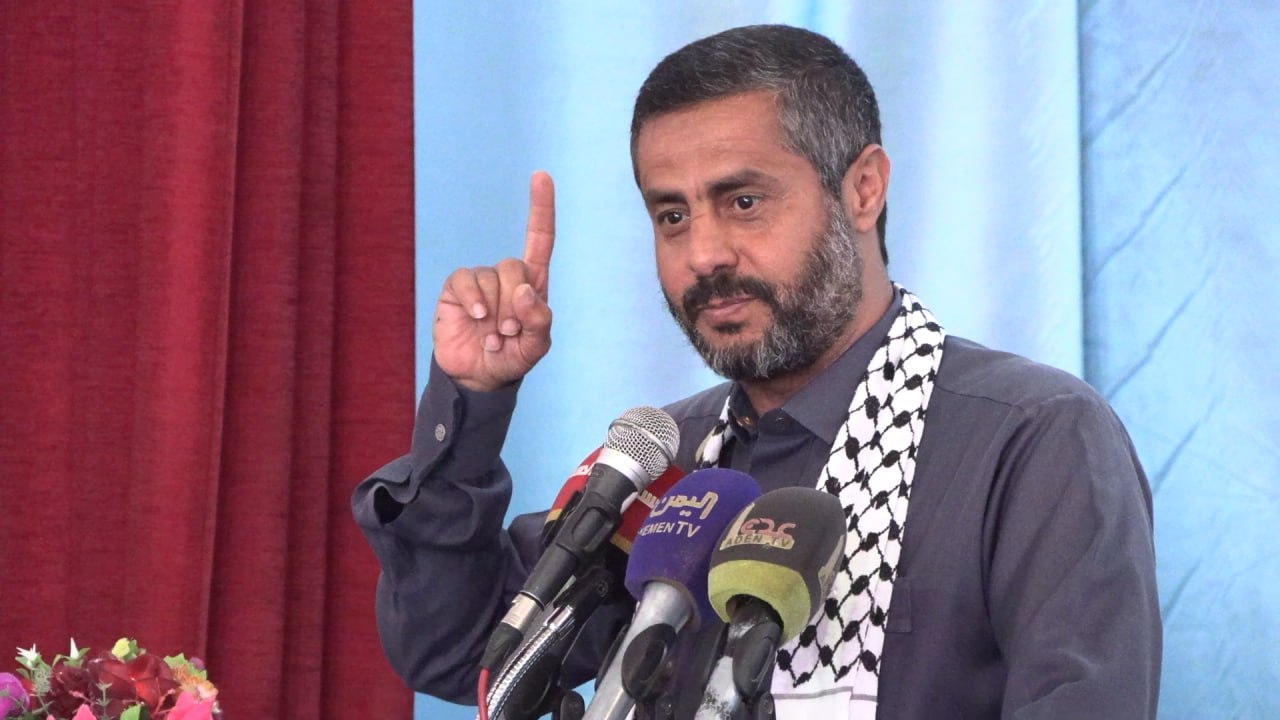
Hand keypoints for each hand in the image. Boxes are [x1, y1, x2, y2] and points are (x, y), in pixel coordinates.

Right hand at [433, 171, 554, 390]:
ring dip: (495, 311)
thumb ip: (539, 320)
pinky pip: (467, 281)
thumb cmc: (511, 357)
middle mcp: (506, 276)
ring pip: (492, 278)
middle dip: (515, 302)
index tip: (541, 175)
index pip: (540, 239)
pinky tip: (476, 319)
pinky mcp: (457, 288)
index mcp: (532, 283)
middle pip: (515, 266)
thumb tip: (525, 291)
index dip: (540, 208)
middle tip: (509, 330)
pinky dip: (475, 300)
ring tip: (493, 335)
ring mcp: (480, 281)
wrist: (478, 376)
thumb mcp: (536, 346)